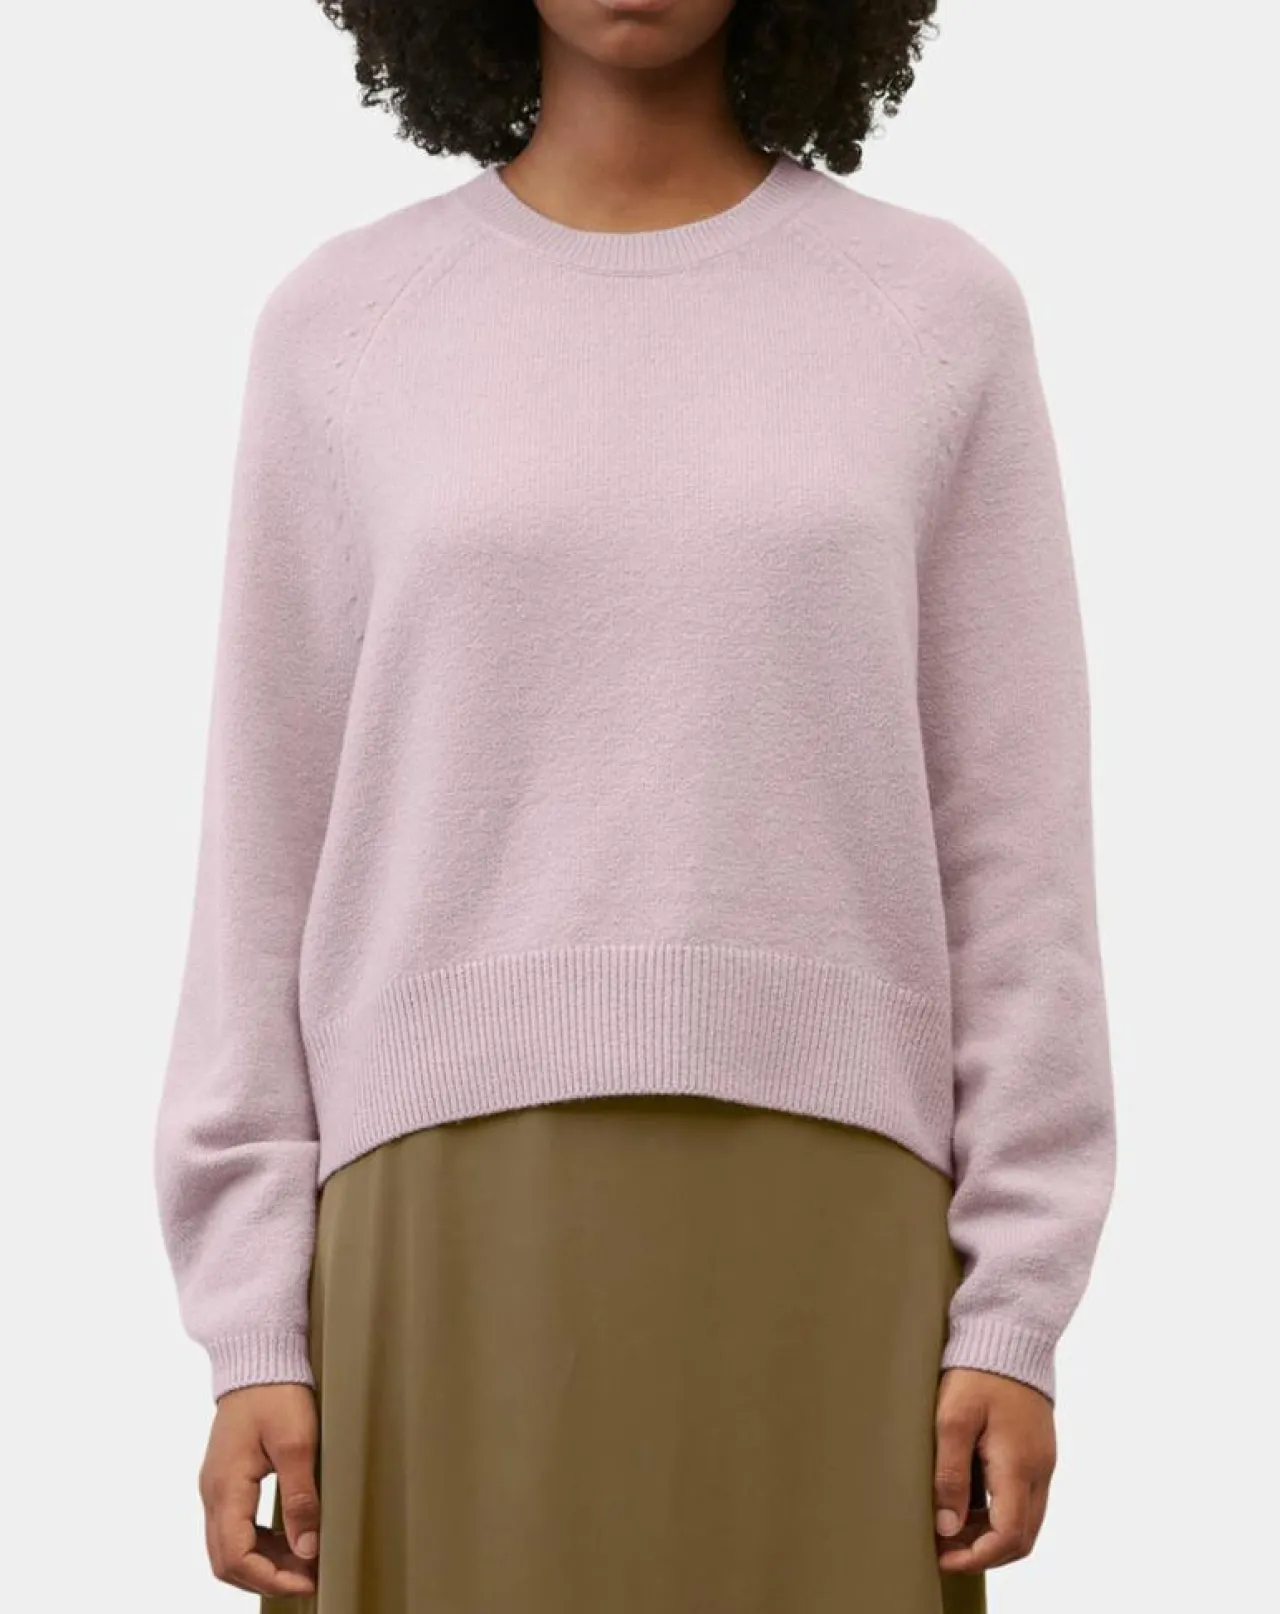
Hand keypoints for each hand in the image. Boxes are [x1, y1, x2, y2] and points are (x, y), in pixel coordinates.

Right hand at [199, 1382, 319, 1596]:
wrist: (258, 1358)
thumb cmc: (276, 1394)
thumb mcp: (297, 1443)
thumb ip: (300, 1499)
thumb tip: (307, 1548)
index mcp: (225, 1487)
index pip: (235, 1556)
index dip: (270, 1578)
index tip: (307, 1580)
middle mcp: (213, 1492)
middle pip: (226, 1560)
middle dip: (266, 1577)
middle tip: (308, 1577)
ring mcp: (216, 1487)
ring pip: (228, 1547)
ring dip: (263, 1562)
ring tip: (304, 1561)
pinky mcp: (225, 1480)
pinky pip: (234, 1527)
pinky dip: (259, 1543)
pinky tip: (288, 1538)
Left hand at [933, 1367, 1055, 1573]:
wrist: (1010, 1331)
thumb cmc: (977, 1370)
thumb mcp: (952, 1419)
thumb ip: (950, 1475)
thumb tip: (948, 1526)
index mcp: (1019, 1465)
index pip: (1009, 1537)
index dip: (976, 1557)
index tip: (944, 1556)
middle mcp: (1039, 1470)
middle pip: (1022, 1537)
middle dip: (984, 1552)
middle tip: (944, 1547)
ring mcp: (1043, 1461)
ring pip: (1026, 1520)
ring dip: (991, 1533)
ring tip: (950, 1524)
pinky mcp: (1039, 1451)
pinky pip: (1026, 1498)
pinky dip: (1000, 1511)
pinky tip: (969, 1499)